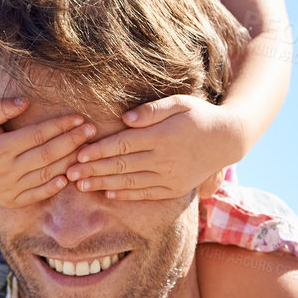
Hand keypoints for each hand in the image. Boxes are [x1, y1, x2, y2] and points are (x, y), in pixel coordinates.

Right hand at [0, 96, 97, 205]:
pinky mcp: (11, 201)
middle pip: (47, 155)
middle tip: (92, 130)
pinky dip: (53, 187)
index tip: (79, 117)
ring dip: (69, 162)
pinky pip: (37, 195)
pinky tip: (69, 176)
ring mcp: (9, 188)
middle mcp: (6, 170)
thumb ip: (0, 109)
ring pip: (46, 175)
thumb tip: (26, 101)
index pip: (37, 135)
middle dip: (72, 141)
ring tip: (88, 150)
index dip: (60, 126)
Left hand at [69, 94, 240, 199]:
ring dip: (103, 184)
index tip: (78, 154)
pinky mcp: (175, 189)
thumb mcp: (179, 103)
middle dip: (93, 170)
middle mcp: (165, 160)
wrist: (228, 140)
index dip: (99, 150)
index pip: (123, 144)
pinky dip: (126, 194)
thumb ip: (152, 110)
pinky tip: (108, 192)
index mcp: (162, 136)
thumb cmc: (199, 115)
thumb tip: (125, 119)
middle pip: (122, 166)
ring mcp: (170, 177)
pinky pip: (146, 193)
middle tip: (69, 174)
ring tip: (81, 186)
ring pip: (130, 182)